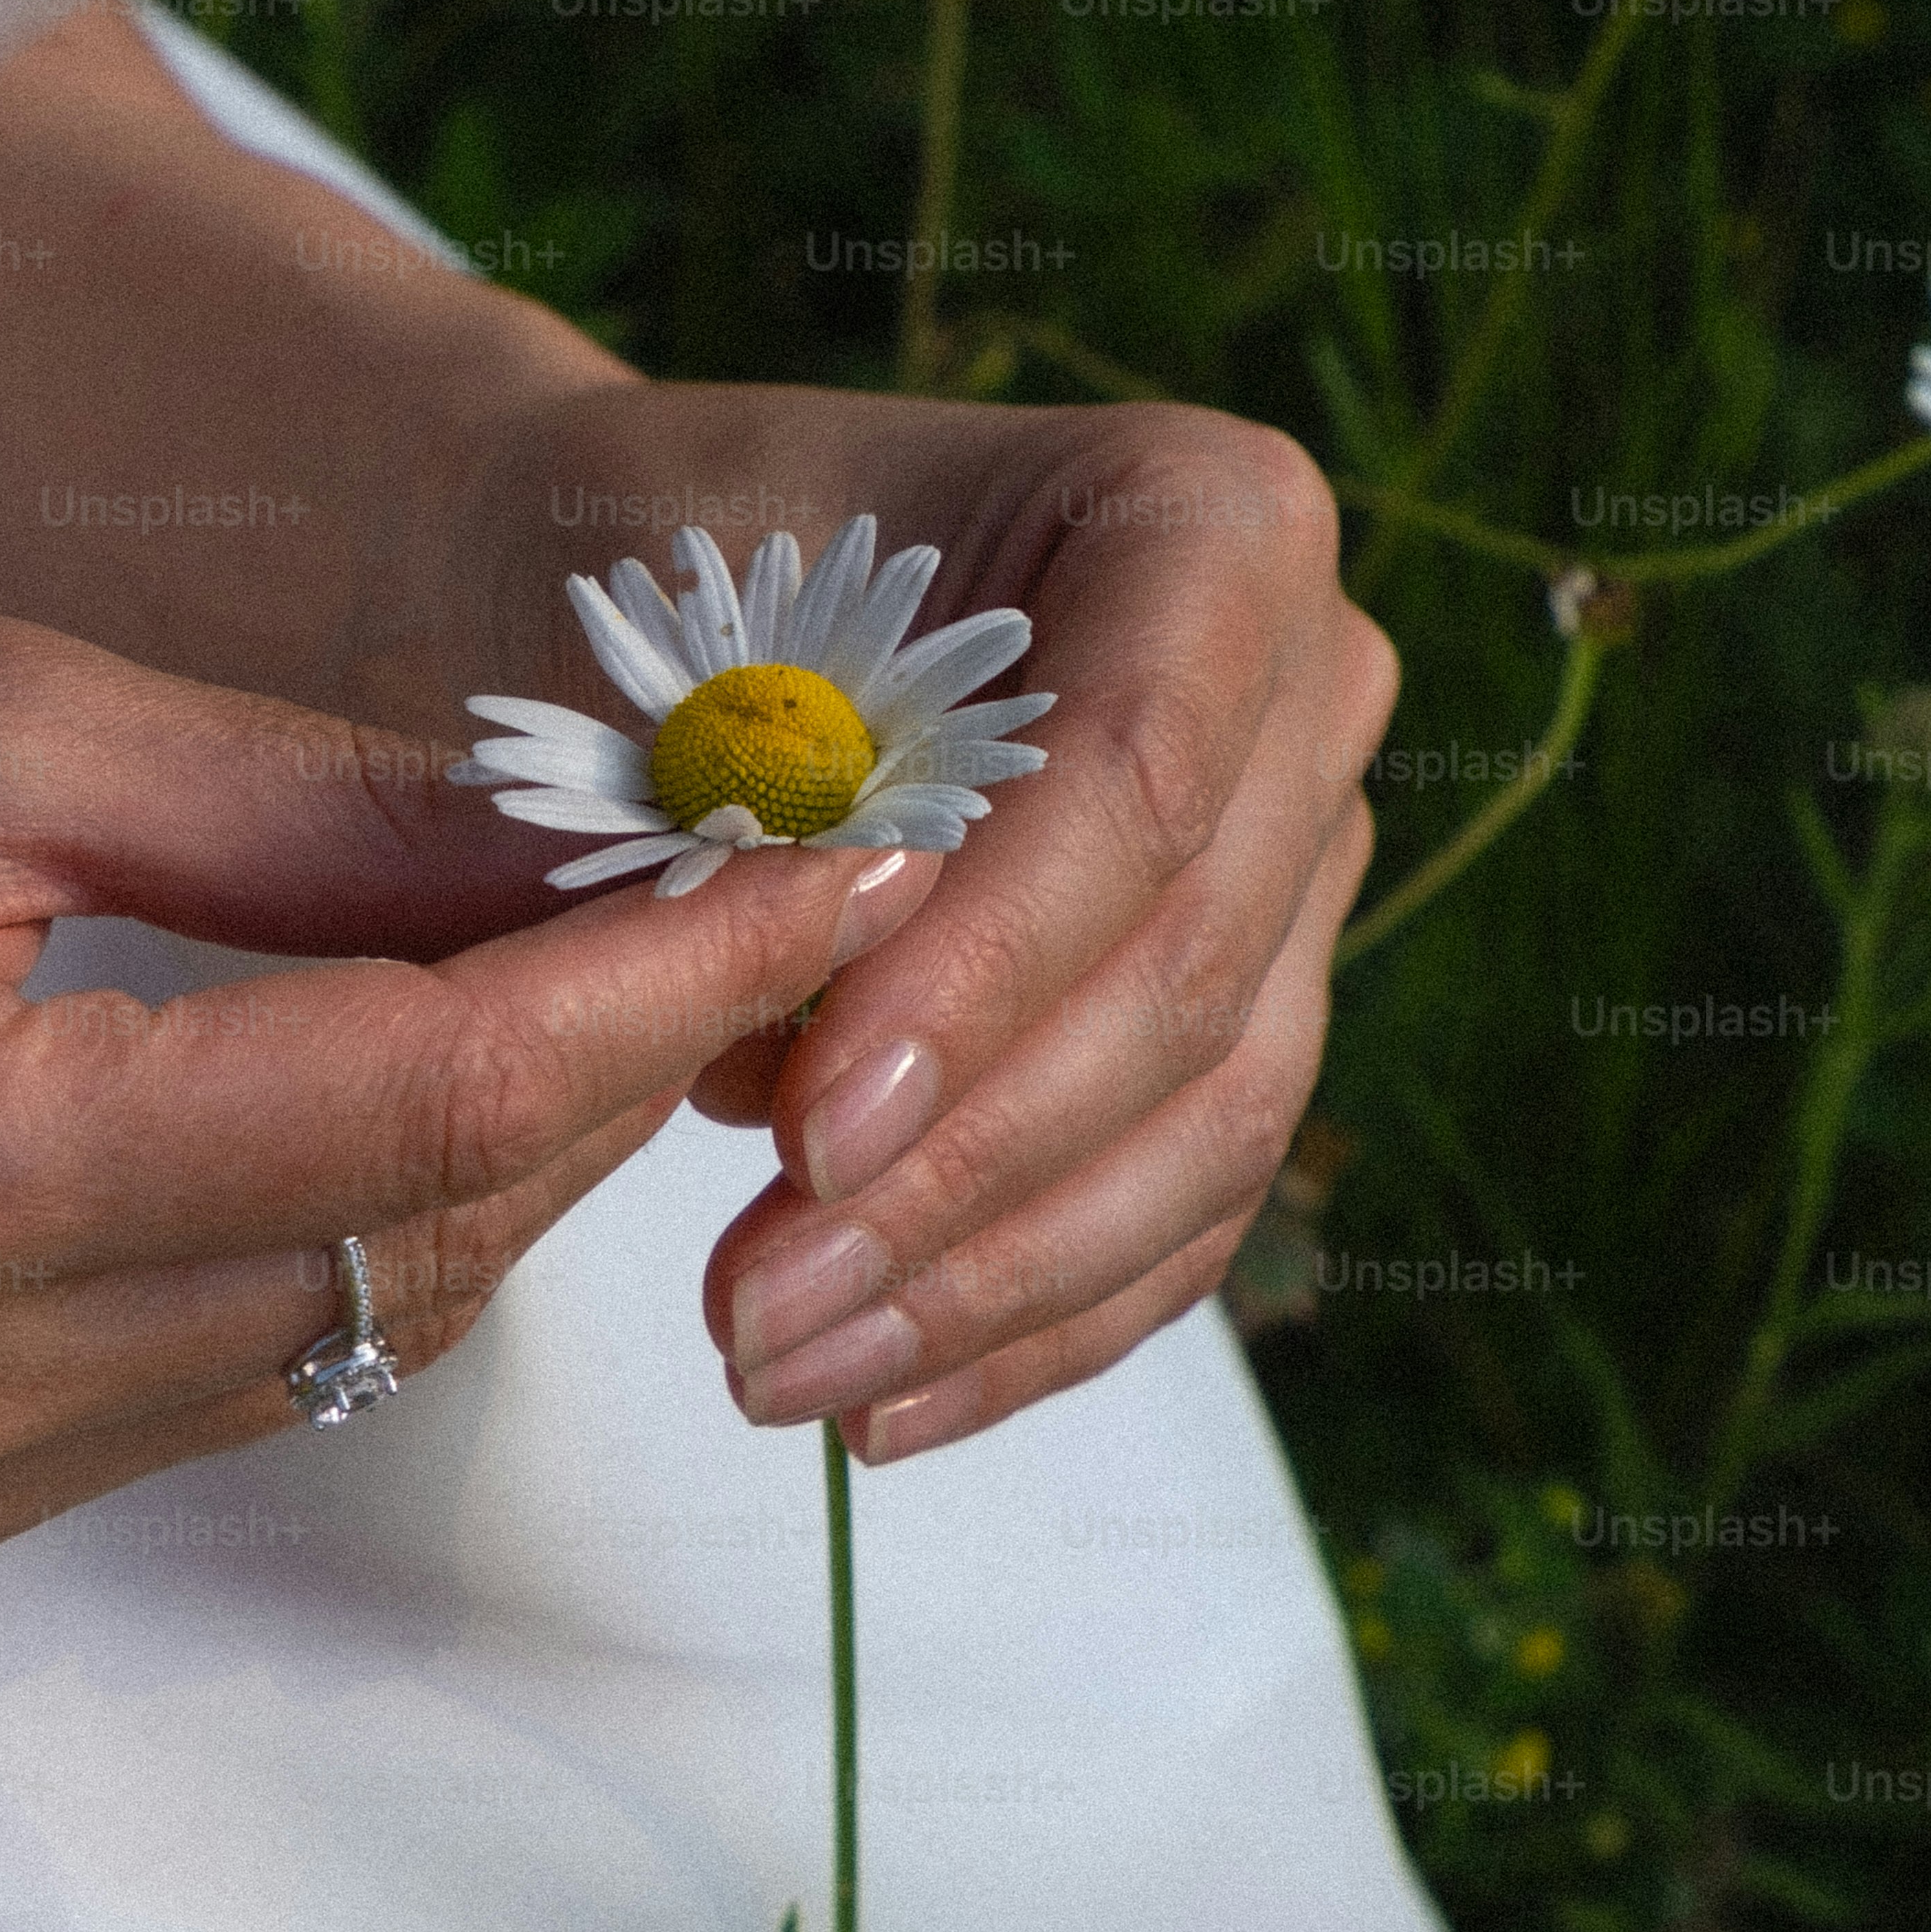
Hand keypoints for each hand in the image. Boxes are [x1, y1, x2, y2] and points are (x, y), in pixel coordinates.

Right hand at [0, 597, 902, 1574]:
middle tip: (742, 902)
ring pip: (338, 1339)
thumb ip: (295, 814)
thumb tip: (590, 853)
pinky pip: (220, 1392)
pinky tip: (378, 1102)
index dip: (658, 986)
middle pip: (407, 1244)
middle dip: (604, 1077)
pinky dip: (334, 1246)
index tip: (835, 875)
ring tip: (583, 983)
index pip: (413, 1096)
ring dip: (486, 1167)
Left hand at [479, 389, 1392, 1461]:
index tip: (811, 1132)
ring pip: (1207, 1124)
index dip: (989, 978)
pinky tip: (884, 1408)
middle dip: (963, 1173)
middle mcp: (1306, 690)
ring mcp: (1295, 871)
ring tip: (783, 1373)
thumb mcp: (672, 654)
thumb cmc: (640, 585)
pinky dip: (1036, 1321)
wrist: (624, 592)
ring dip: (989, 1282)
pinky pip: (1185, 1205)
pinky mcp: (1241, 1023)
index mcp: (1207, 523)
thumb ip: (763, 839)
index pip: (1135, 780)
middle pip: (1179, 977)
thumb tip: (827, 1094)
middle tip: (755, 1306)